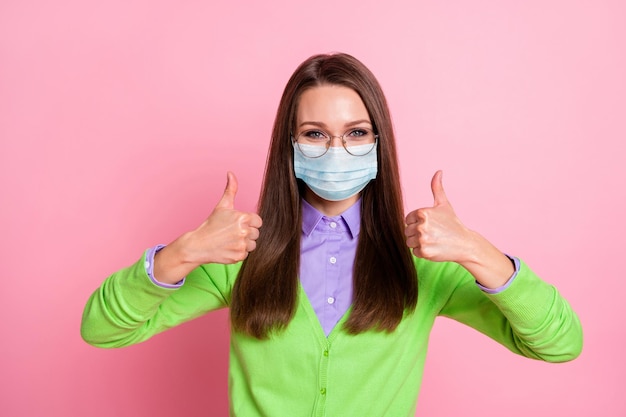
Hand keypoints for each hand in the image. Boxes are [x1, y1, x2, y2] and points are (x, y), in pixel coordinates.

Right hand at [154, 172, 262, 283]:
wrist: (198, 244)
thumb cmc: (211, 224)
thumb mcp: (222, 206)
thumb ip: (231, 189)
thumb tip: (231, 173)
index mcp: (243, 217)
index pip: (258, 221)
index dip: (249, 223)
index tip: (238, 224)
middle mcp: (244, 231)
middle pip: (256, 233)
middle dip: (246, 233)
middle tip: (231, 233)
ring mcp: (242, 245)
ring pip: (252, 245)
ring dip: (244, 244)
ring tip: (230, 241)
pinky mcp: (239, 256)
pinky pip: (246, 254)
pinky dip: (238, 252)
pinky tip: (228, 248)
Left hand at [405, 170, 513, 287]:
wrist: (464, 243)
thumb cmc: (452, 223)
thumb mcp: (444, 204)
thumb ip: (437, 188)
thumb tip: (438, 171)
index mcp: (423, 212)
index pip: (407, 219)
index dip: (417, 222)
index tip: (430, 224)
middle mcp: (421, 225)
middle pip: (407, 231)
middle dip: (418, 233)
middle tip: (433, 233)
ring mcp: (423, 239)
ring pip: (409, 242)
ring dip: (419, 243)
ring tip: (433, 240)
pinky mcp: (424, 251)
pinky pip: (414, 252)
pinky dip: (423, 252)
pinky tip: (434, 248)